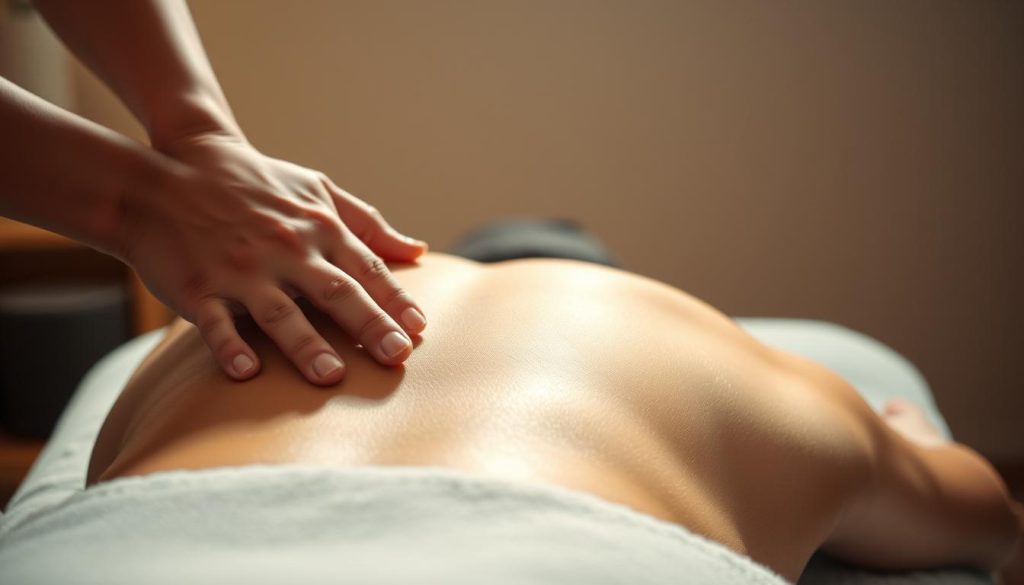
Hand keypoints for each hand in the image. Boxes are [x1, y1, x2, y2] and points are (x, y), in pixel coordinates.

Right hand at [119, 131, 427, 384]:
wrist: (170, 171)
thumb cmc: (256, 182)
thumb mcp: (317, 190)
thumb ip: (368, 223)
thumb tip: (417, 251)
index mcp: (319, 227)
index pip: (367, 268)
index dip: (395, 299)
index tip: (421, 329)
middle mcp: (287, 248)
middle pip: (336, 291)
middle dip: (369, 324)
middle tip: (398, 356)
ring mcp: (242, 268)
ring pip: (280, 311)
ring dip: (307, 344)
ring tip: (332, 374)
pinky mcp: (199, 286)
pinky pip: (216, 321)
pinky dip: (230, 345)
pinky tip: (246, 372)